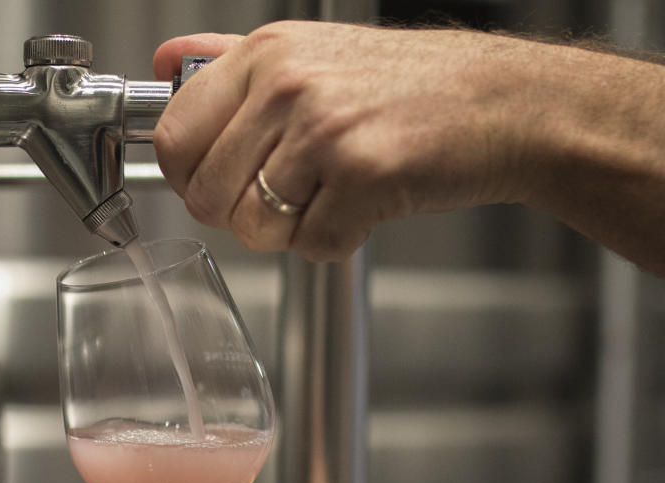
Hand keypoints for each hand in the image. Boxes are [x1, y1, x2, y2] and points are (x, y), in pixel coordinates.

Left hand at [153, 22, 664, 274]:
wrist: (502, 103)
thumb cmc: (407, 85)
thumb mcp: (309, 52)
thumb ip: (227, 61)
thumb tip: (166, 61)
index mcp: (264, 55)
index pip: (173, 139)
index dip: (190, 178)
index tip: (217, 183)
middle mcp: (286, 86)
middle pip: (206, 196)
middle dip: (242, 214)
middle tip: (286, 197)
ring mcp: (324, 129)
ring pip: (254, 228)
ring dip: (290, 231)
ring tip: (330, 197)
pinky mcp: (363, 174)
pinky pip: (312, 245)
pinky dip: (337, 241)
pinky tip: (364, 206)